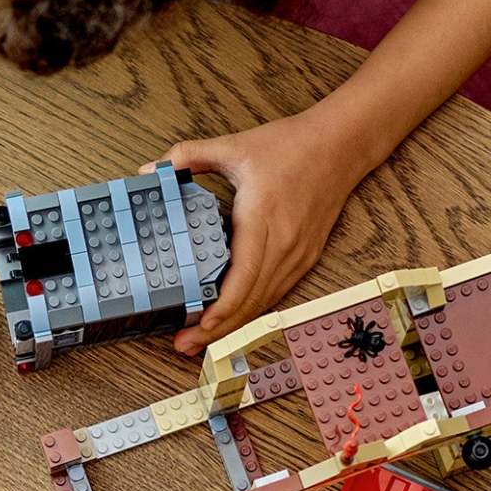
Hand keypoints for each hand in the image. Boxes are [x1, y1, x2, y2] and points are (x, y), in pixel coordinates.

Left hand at [141, 107, 364, 356]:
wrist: (343, 144)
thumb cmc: (291, 145)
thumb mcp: (235, 146)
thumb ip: (187, 156)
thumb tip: (147, 170)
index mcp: (263, 219)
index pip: (243, 276)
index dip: (221, 307)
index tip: (198, 324)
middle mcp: (284, 244)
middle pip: (250, 300)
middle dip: (217, 329)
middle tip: (183, 345)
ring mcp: (298, 254)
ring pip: (264, 301)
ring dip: (234, 325)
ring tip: (201, 341)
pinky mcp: (306, 257)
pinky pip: (276, 291)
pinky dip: (253, 310)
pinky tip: (232, 321)